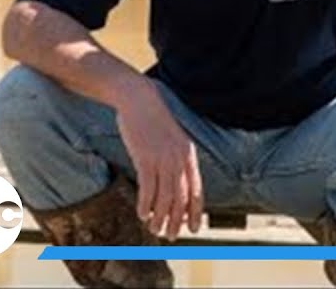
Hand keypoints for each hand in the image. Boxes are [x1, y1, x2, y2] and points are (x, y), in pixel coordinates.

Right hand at [114, 80, 202, 239]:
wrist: (139, 98)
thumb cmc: (153, 119)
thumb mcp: (173, 138)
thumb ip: (177, 159)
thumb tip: (176, 182)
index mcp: (189, 155)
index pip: (196, 190)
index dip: (195, 212)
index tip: (193, 228)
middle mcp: (178, 159)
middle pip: (181, 198)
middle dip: (176, 221)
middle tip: (170, 236)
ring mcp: (162, 159)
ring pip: (164, 197)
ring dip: (159, 217)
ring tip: (154, 230)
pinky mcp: (144, 158)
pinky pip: (147, 188)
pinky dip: (145, 204)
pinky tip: (141, 214)